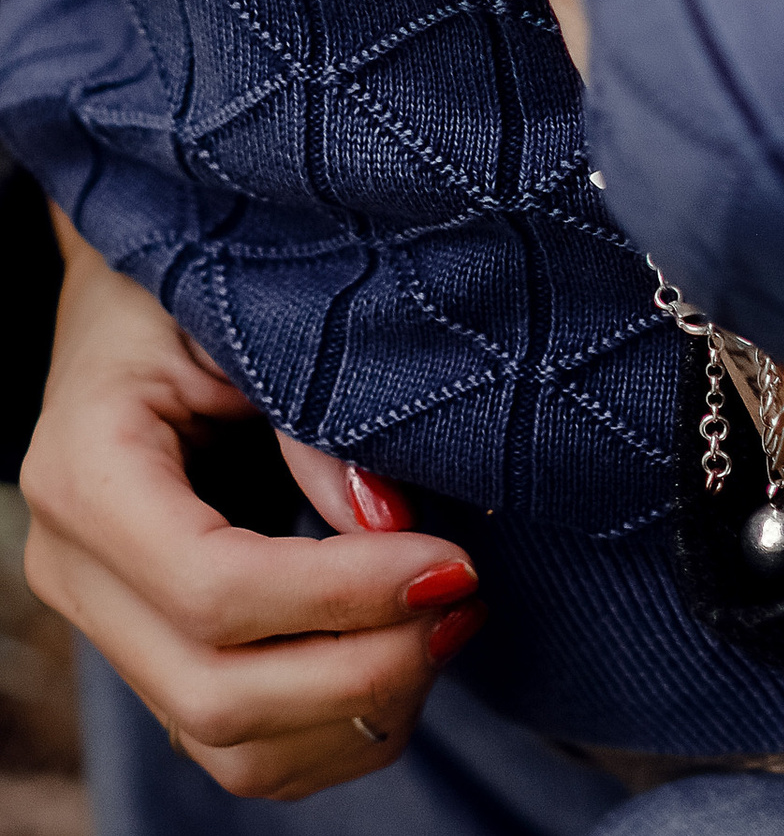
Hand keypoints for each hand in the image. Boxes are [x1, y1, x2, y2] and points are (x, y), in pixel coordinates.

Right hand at [22, 212, 480, 799]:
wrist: (138, 290)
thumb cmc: (203, 280)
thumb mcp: (250, 311)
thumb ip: (315, 415)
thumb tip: (394, 521)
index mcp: (87, 472)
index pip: (214, 587)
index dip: (343, 594)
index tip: (453, 561)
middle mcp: (75, 570)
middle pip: (215, 694)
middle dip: (363, 670)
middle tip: (465, 598)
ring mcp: (106, 625)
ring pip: (228, 745)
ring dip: (356, 713)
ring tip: (451, 623)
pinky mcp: (151, 652)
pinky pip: (238, 746)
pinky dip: (335, 728)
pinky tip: (410, 652)